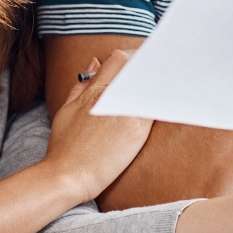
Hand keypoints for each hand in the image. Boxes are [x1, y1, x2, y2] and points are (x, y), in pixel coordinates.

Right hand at [44, 50, 153, 202]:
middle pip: (140, 69)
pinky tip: (168, 101)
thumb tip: (95, 63)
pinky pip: (155, 107)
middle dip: (151, 67)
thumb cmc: (64, 146)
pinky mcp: (137, 130)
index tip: (143, 62)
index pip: (119, 59)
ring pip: (151, 86)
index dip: (134, 57)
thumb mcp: (67, 109)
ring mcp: (126, 112)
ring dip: (159, 82)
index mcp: (94, 90)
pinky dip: (161, 102)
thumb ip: (81, 86)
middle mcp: (111, 97)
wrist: (67, 175)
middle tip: (160, 70)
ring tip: (168, 84)